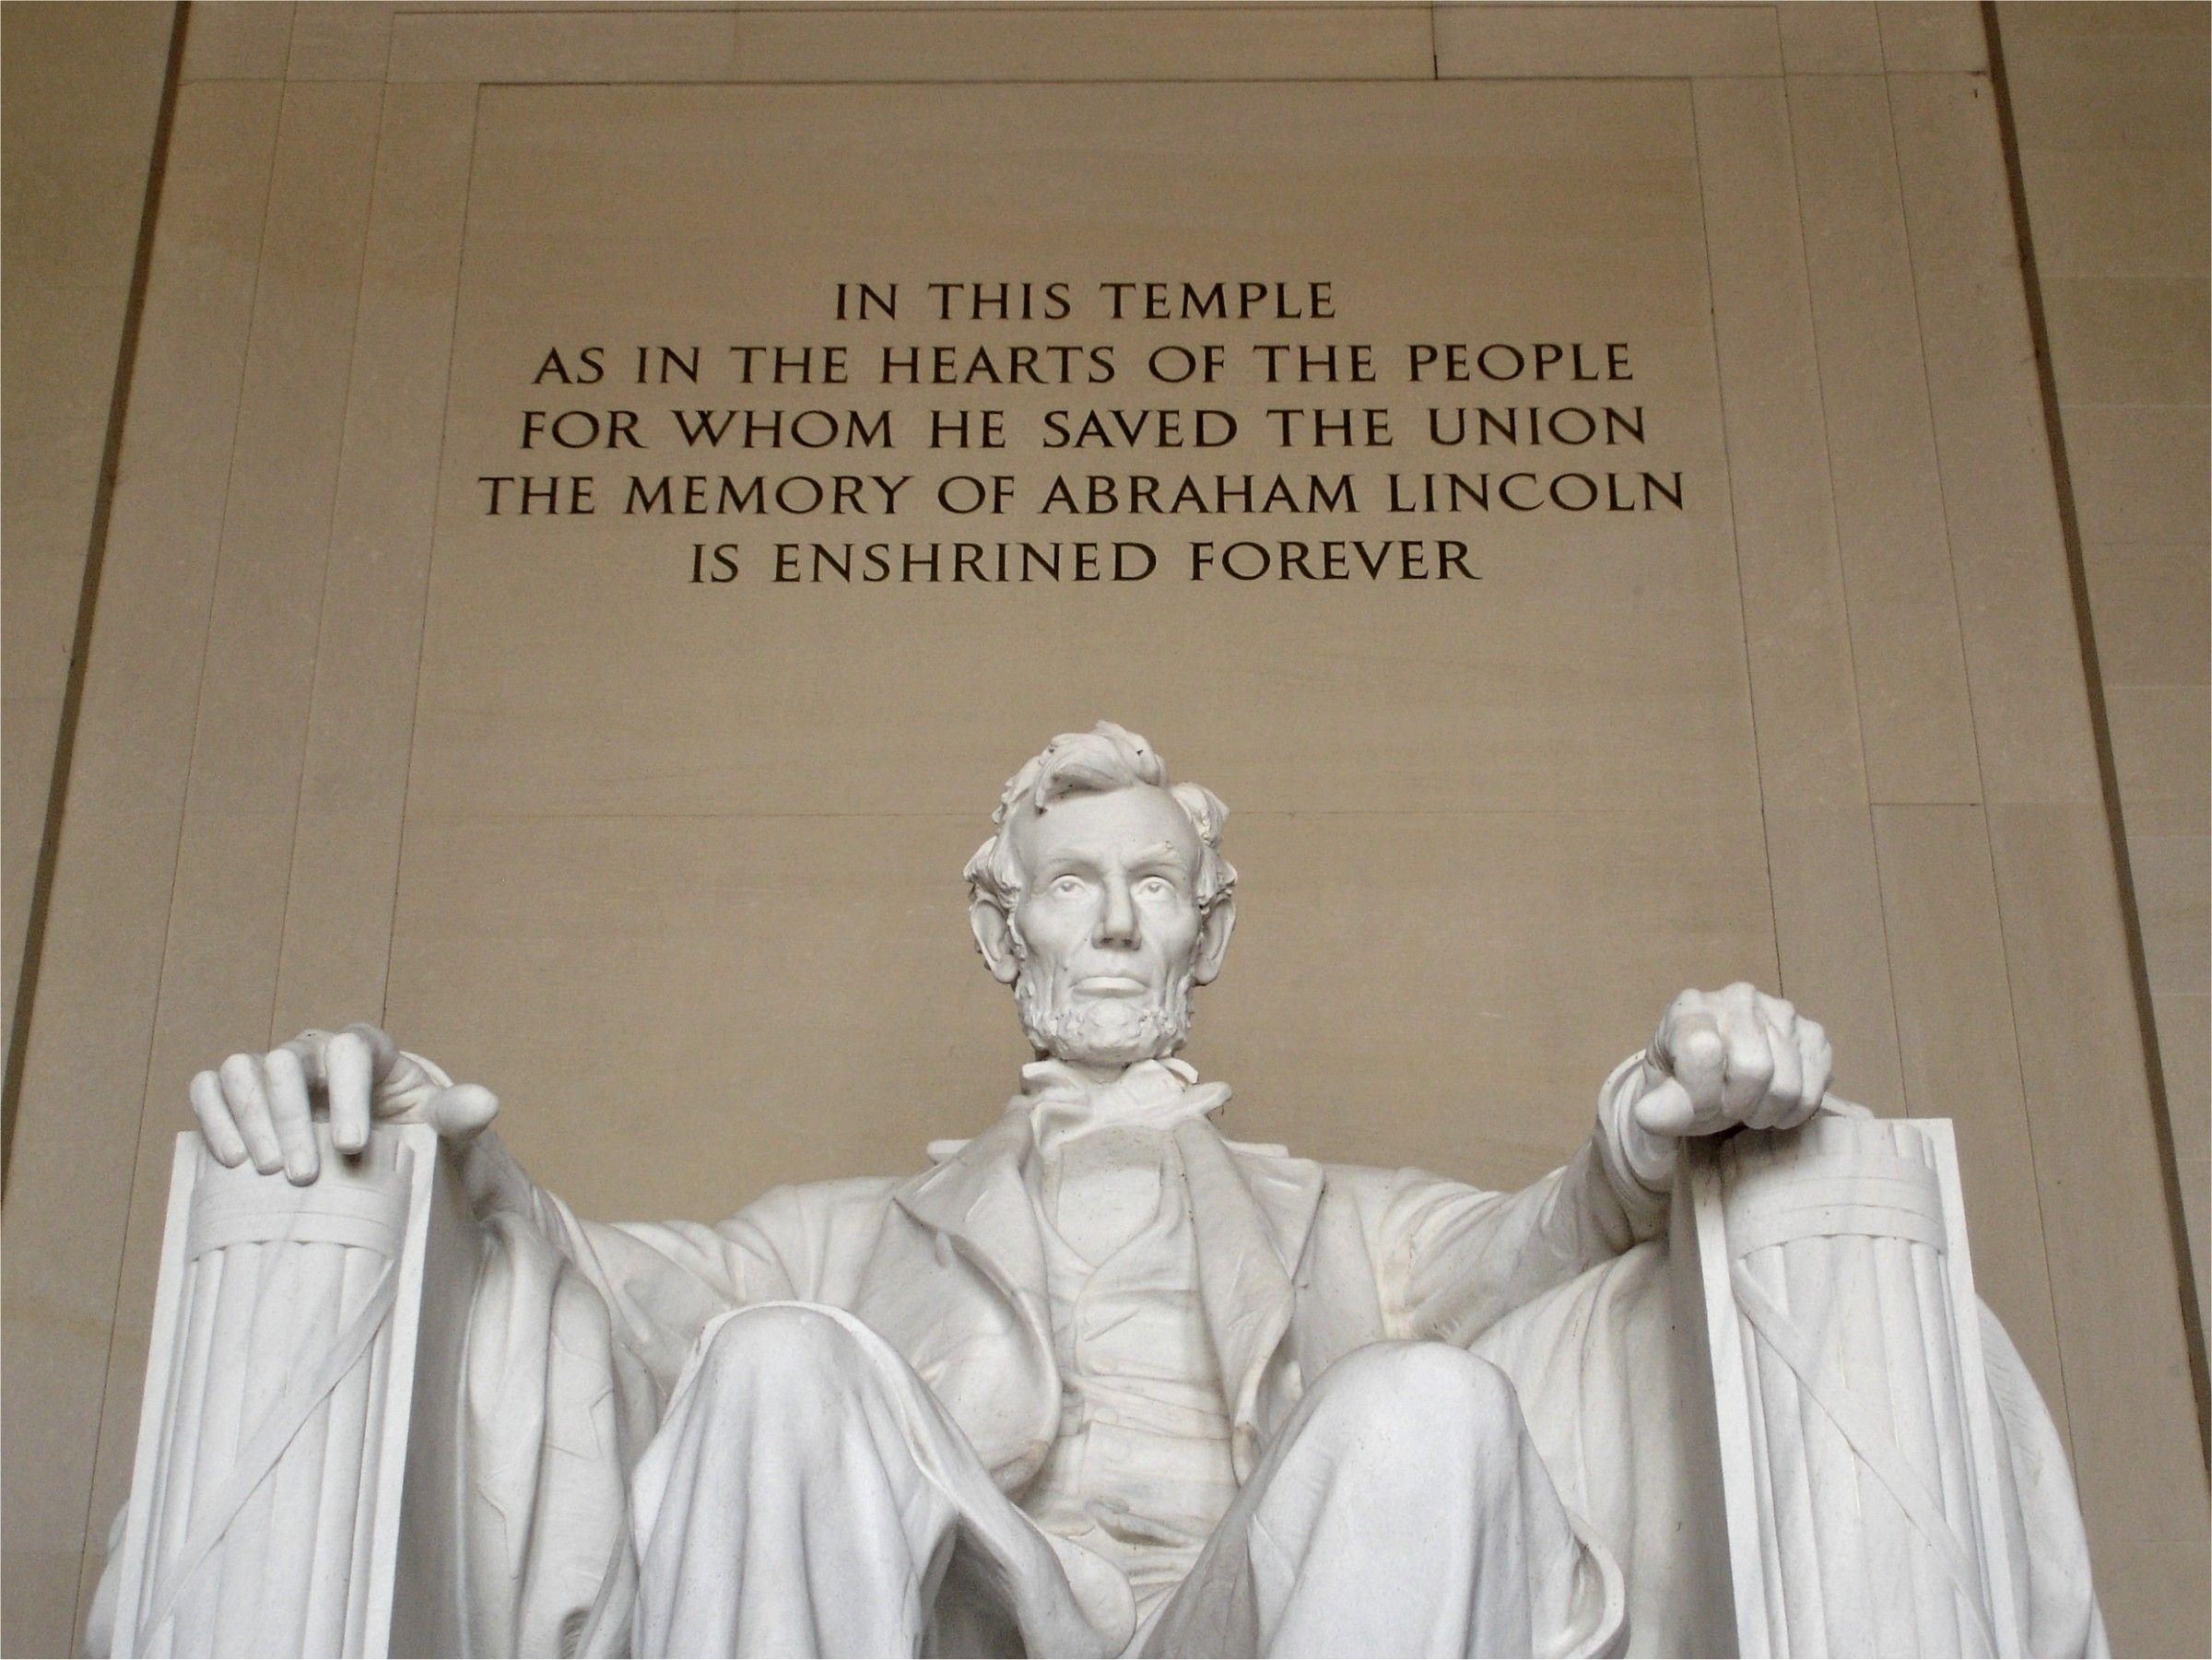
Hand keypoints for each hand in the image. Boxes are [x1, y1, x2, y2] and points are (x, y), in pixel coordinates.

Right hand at [188, 1023, 497, 1183]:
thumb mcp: (442, 1128)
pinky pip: (210, 1087)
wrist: (379, 1150)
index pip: (350, 1050)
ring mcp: (272, 1071)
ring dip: (249, 1118)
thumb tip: (487, 1103)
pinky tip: (231, 1159)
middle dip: (291, 1118)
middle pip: (286, 1062)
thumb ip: (459, 1115)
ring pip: (242, 1069)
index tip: (352, 1146)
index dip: (348, 1093)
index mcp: (367, 1050)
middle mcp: (313, 1052)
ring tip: (264, 1171)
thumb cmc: (411, 1133)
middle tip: (303, 1175)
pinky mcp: (241, 1095)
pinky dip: (213, 1116)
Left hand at [1630, 983, 1831, 1138]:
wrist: (1714, 1073)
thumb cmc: (1684, 1082)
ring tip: (1748, 1107)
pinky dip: (1794, 1111)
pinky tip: (1773, 1104)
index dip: (1701, 1094)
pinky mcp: (1812, 1034)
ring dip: (1765, 1111)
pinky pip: (1815, 1087)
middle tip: (1726, 1107)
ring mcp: (1781, 1012)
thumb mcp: (1661, 1096)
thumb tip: (1649, 1116)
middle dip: (1736, 1105)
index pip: (1703, 1052)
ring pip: (1787, 1084)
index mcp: (1691, 1007)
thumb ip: (1657, 1108)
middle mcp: (1739, 998)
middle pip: (1753, 1069)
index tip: (1696, 1106)